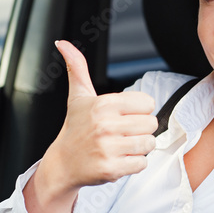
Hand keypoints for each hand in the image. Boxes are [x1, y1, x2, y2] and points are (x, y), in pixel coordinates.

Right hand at [24, 40, 156, 212]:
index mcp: (103, 104)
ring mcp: (108, 148)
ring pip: (149, 144)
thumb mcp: (78, 96)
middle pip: (151, 124)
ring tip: (120, 147)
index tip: (122, 116)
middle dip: (139, 130)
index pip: (148, 103)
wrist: (63, 164)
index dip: (138, 110)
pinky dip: (133, 164)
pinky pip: (142, 164)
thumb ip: (77, 68)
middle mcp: (105, 125)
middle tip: (121, 133)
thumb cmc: (75, 128)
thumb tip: (62, 43)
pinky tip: (117, 159)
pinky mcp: (111, 169)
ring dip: (138, 148)